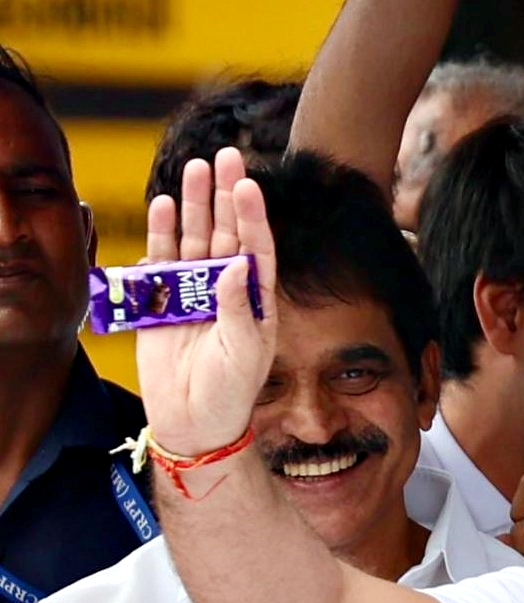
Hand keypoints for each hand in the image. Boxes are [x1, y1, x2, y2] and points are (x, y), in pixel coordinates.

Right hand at [134, 149, 275, 460]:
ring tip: (196, 167)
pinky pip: (163, 260)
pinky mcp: (163, 300)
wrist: (195, 422)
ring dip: (196, 204)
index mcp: (256, 304)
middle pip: (227, 233)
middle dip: (225, 195)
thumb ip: (239, 310)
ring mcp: (194, 293)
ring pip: (196, 239)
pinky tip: (166, 205)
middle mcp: (227, 292)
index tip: (249, 185)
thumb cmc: (230, 395)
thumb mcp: (244, 355)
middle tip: (225, 155)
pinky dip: (163, 233)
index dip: (253, 218)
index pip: (257, 251)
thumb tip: (234, 264)